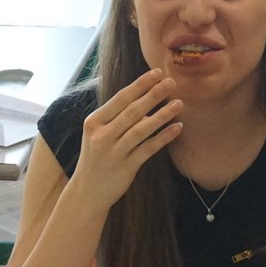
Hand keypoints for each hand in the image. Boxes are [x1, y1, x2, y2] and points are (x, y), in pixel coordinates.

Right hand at [72, 70, 182, 211]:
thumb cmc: (95, 158)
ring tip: (179, 103)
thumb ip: (115, 118)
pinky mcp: (126, 167)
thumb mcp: (97, 134)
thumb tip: (144, 100)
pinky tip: (177, 127)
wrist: (87, 192)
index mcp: (94, 122)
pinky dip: (163, 137)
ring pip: (142, 129)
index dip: (140, 85)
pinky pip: (148, 148)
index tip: (157, 73)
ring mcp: (114, 152)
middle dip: (153, 95)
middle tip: (171, 82)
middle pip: (132, 111)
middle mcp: (102, 136)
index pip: (120, 99)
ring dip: (162, 115)